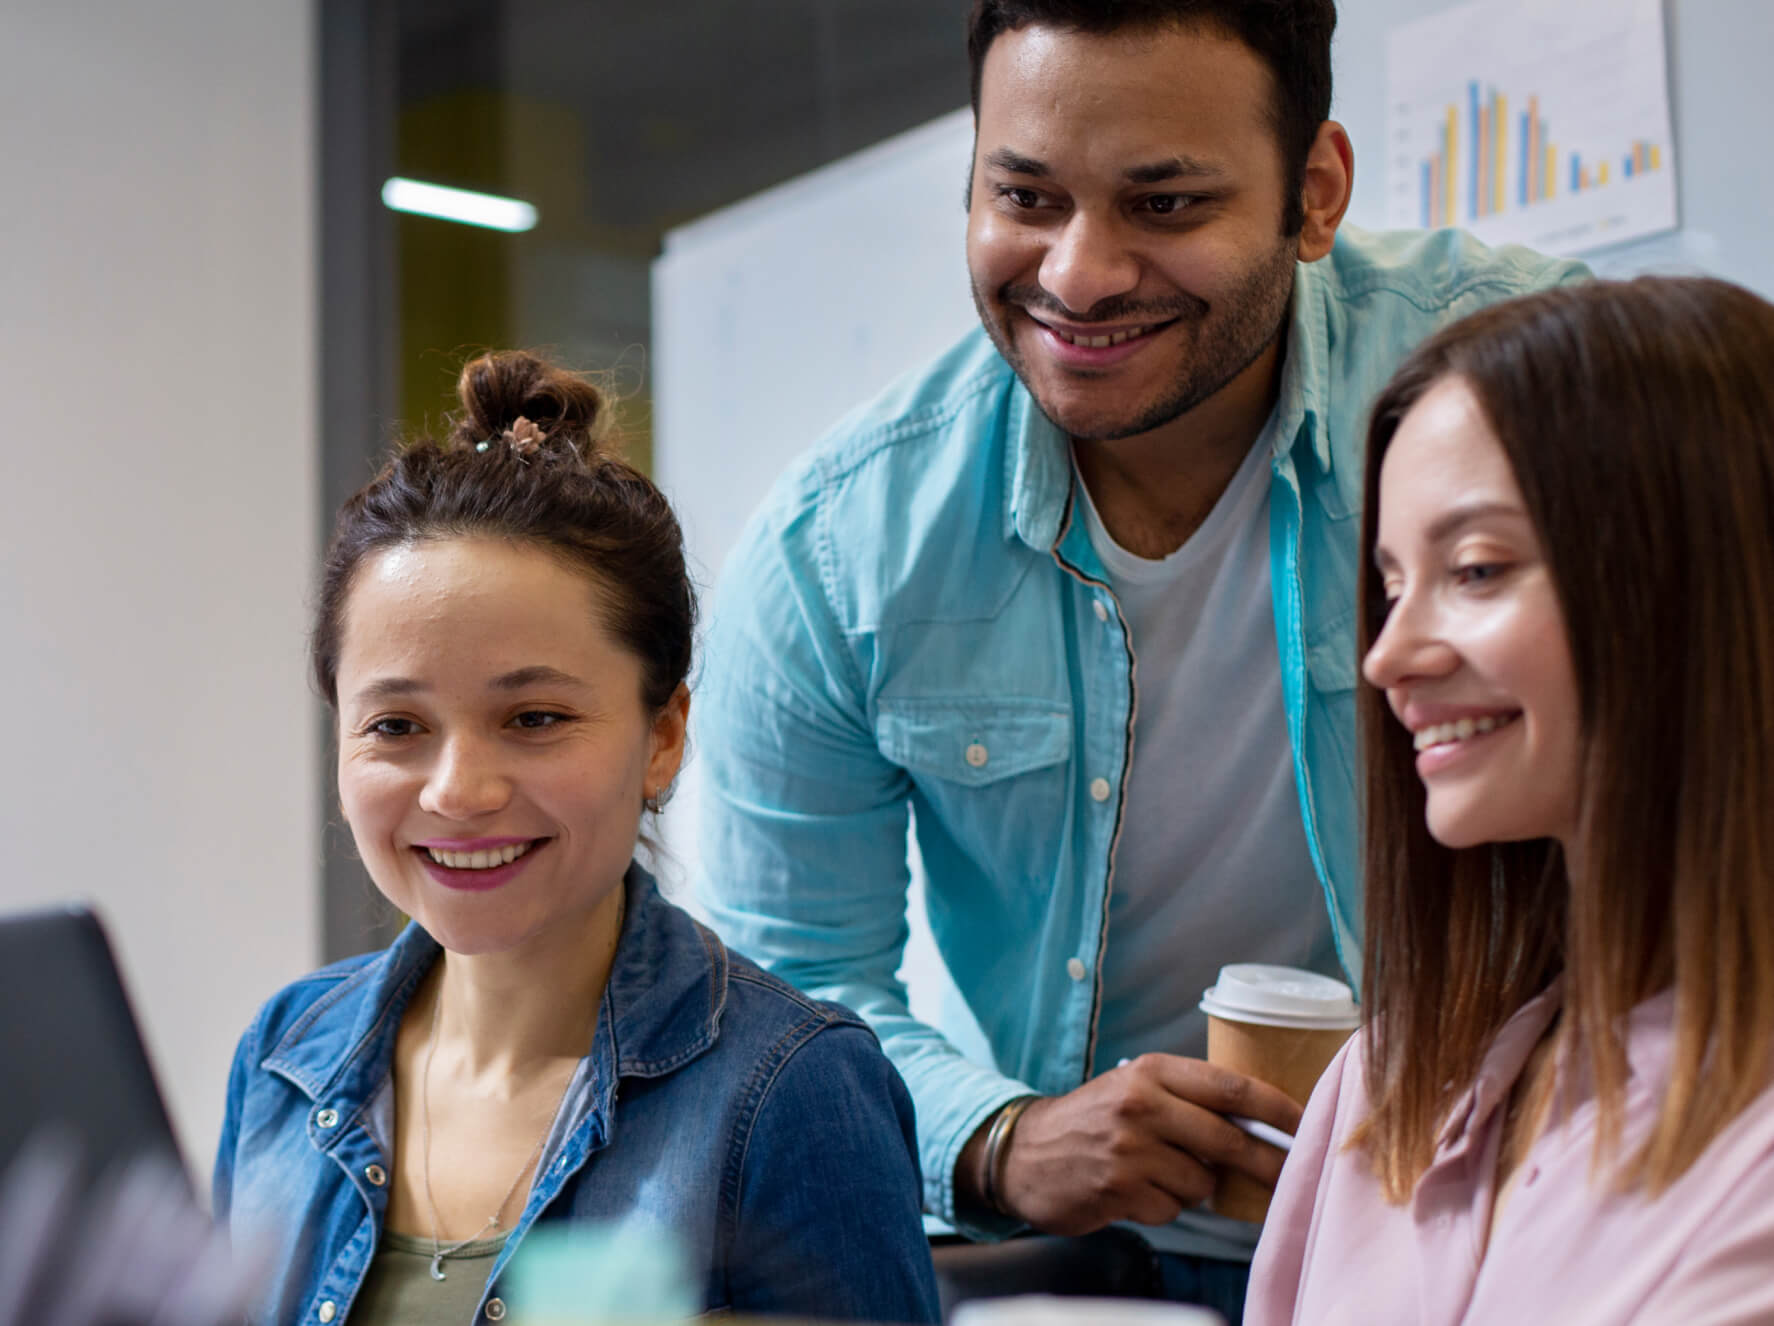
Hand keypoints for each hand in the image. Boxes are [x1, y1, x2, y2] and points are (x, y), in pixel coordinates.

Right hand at [963, 1055, 1301, 1234]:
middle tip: (1288, 1174)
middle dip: (1266, 1163)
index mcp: (1151, 1072)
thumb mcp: (1135, 1088)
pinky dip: (1162, 1207)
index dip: (1278, 1109)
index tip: (1307, 1124)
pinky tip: (1134, 1191)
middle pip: (1229, 1141)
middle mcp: (1141, 1106)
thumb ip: (1188, 1099)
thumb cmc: (1092, 1118)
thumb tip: (1261, 1125)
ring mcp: (1129, 1150)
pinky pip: (1171, 1210)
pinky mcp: (1118, 1190)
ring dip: (1193, 1186)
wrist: (1024, 1151)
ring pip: (1201, 1183)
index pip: (1232, 1088)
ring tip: (1158, 1172)